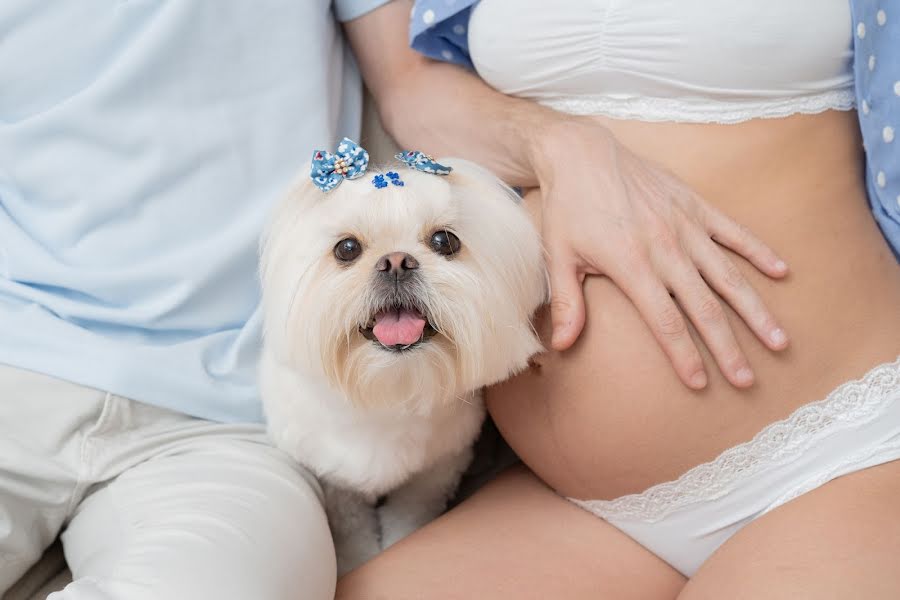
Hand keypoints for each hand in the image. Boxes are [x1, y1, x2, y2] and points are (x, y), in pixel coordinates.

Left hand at [529, 119, 789, 388]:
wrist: (580, 152)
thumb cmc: (567, 207)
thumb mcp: (558, 255)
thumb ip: (566, 303)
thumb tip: (560, 345)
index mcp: (631, 265)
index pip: (664, 321)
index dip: (683, 354)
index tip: (701, 382)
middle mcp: (665, 247)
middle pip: (703, 307)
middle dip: (727, 346)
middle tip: (747, 379)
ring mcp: (684, 224)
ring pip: (727, 274)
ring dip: (754, 309)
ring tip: (777, 339)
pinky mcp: (694, 204)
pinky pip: (732, 230)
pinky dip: (756, 250)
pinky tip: (781, 271)